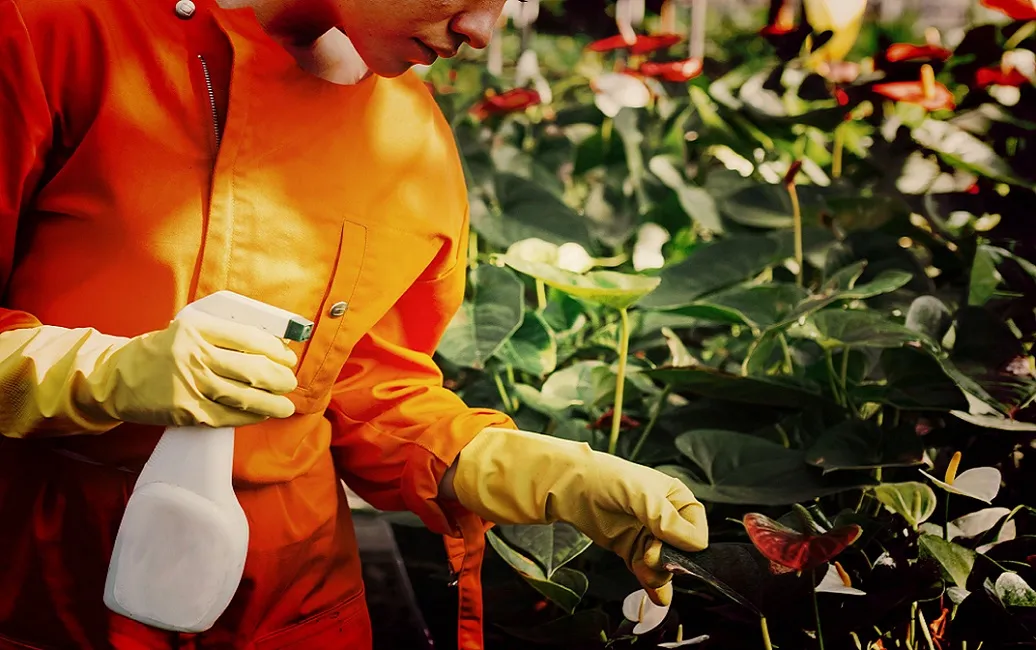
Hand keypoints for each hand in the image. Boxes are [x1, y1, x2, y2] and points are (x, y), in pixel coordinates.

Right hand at [75, 309, 298, 427]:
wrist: (116, 378)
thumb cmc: (160, 351)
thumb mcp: (188, 329)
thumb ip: (222, 334)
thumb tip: (269, 346)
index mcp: (198, 328)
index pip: (249, 338)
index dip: (275, 350)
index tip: (287, 357)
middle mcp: (194, 355)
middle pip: (252, 368)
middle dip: (279, 378)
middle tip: (290, 383)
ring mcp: (190, 385)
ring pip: (243, 396)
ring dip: (271, 403)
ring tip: (286, 406)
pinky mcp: (186, 411)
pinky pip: (227, 416)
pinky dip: (249, 417)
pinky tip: (261, 415)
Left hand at [450, 427, 707, 604]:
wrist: (568, 487)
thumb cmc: (607, 479)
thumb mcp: (640, 494)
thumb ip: (664, 518)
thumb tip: (693, 544)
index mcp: (676, 499)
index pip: (696, 530)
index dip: (686, 542)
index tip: (666, 545)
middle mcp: (667, 520)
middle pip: (682, 553)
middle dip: (669, 561)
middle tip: (648, 555)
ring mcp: (649, 537)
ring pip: (665, 566)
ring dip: (658, 574)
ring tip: (643, 567)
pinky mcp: (631, 550)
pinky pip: (647, 572)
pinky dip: (651, 584)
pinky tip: (655, 595)